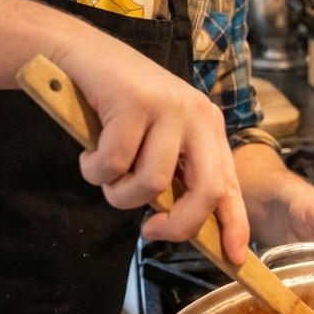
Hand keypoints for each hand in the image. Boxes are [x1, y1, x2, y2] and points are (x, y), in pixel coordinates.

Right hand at [54, 30, 249, 261]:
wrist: (79, 55)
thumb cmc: (113, 104)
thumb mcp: (155, 138)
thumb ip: (173, 173)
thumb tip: (182, 226)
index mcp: (207, 124)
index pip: (229, 183)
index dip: (234, 223)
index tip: (234, 257)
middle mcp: (196, 113)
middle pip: (206, 190)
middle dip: (179, 225)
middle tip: (151, 231)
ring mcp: (168, 105)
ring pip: (152, 184)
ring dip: (119, 193)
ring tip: (104, 173)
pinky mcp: (135, 101)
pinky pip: (114, 165)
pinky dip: (94, 170)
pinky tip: (88, 154)